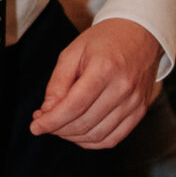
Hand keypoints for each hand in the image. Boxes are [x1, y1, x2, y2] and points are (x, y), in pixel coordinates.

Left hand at [30, 17, 159, 149]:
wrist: (140, 35)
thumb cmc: (104, 41)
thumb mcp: (73, 52)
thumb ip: (58, 83)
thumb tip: (47, 111)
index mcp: (105, 69)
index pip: (74, 106)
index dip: (51, 121)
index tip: (35, 127)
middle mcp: (123, 88)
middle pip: (84, 123)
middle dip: (58, 129)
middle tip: (44, 121)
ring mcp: (134, 102)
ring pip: (97, 135)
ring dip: (72, 136)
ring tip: (60, 125)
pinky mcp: (139, 111)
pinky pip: (112, 139)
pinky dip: (91, 141)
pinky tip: (78, 132)